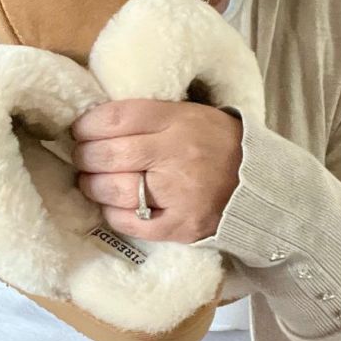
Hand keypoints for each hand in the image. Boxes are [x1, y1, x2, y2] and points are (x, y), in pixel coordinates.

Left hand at [72, 99, 243, 242]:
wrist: (260, 183)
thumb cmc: (216, 142)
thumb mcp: (188, 114)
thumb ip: (148, 116)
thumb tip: (97, 121)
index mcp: (178, 121)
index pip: (116, 119)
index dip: (87, 125)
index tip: (80, 130)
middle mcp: (176, 156)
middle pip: (108, 155)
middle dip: (85, 156)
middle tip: (83, 156)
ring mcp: (178, 194)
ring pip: (113, 190)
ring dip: (92, 184)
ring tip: (92, 180)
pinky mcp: (181, 226)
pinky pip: (130, 222)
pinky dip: (112, 213)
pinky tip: (113, 204)